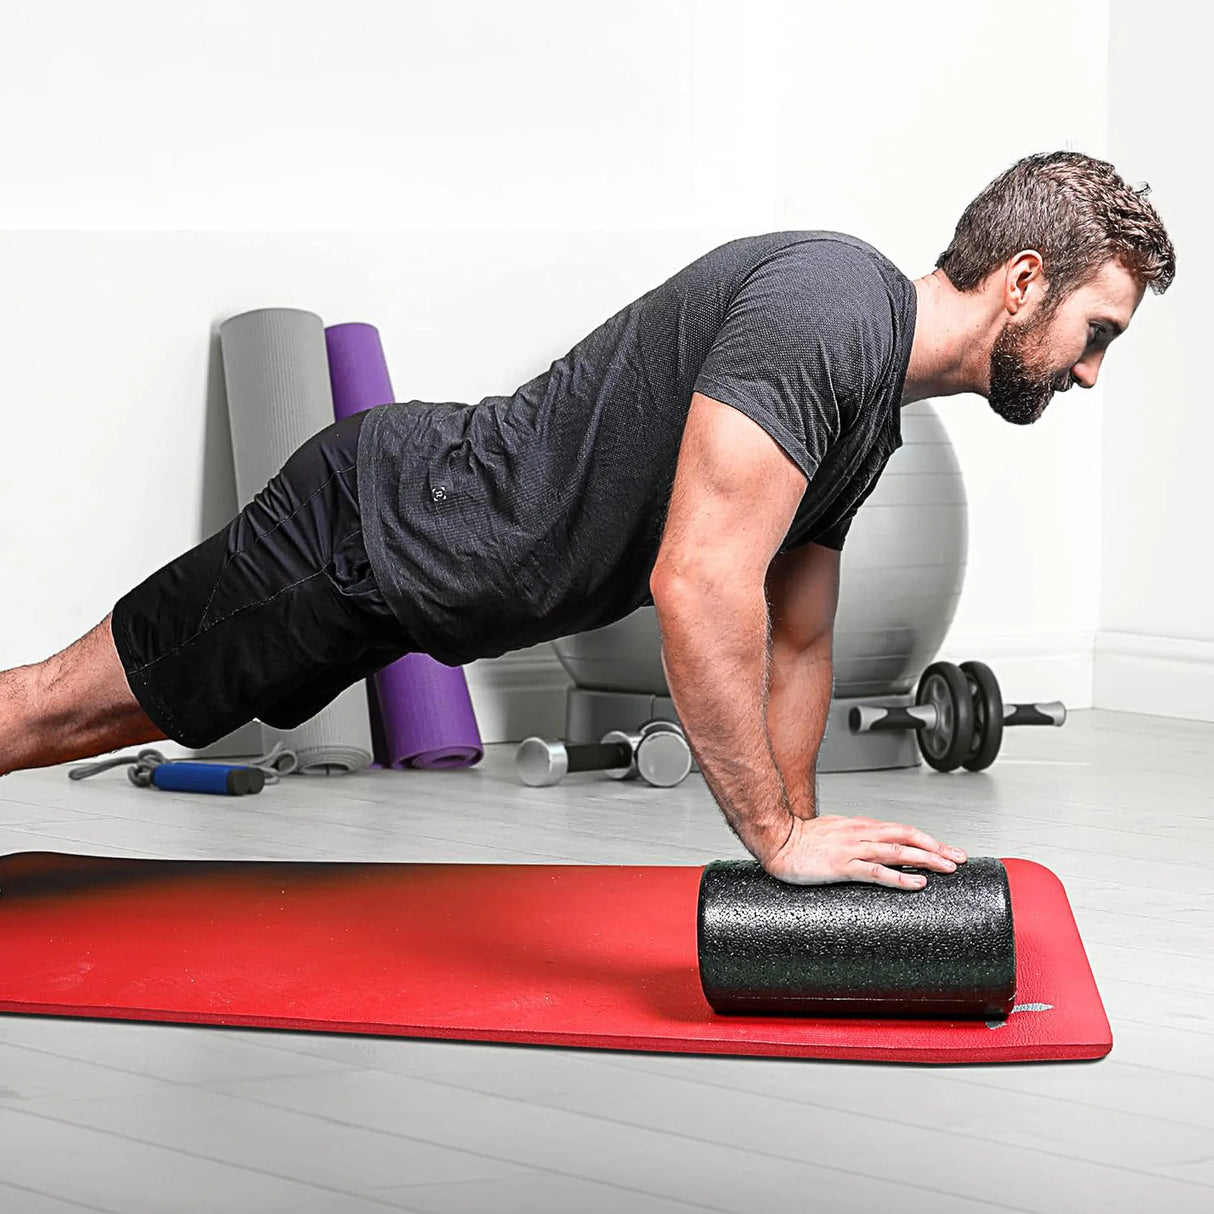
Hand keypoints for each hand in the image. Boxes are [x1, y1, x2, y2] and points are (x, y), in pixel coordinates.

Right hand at [763, 814, 967, 889]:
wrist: (777, 840)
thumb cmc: (803, 840)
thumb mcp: (837, 834)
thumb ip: (858, 841)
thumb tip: (879, 853)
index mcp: (861, 827)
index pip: (903, 830)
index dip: (928, 839)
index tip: (948, 850)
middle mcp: (861, 834)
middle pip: (907, 837)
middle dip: (936, 847)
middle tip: (958, 858)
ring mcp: (853, 849)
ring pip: (897, 851)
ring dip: (926, 859)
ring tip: (947, 868)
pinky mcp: (842, 865)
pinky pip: (876, 872)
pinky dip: (898, 877)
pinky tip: (915, 884)